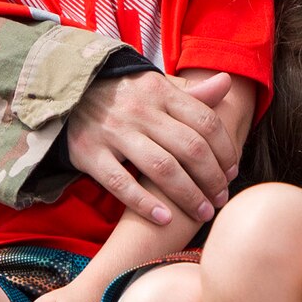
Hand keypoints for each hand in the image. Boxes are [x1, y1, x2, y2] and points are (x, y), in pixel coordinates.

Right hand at [67, 70, 235, 225]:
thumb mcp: (157, 87)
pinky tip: (165, 219)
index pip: (205, 122)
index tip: (232, 171)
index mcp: (161, 92)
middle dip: (212, 178)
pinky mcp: (89, 153)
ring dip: (188, 195)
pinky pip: (121, 183)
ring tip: (203, 213)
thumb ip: (193, 93)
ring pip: (162, 168)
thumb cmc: (126, 96)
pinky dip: (144, 203)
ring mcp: (114, 132)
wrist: (69, 93)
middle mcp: (140, 111)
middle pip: (190, 148)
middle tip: (221, 198)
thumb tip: (227, 83)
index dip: (225, 150)